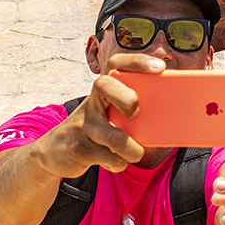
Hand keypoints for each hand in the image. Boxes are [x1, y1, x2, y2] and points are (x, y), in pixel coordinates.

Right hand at [31, 53, 159, 178]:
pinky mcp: (79, 148)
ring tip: (136, 152)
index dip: (137, 61)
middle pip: (104, 85)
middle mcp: (91, 102)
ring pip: (112, 135)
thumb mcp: (109, 113)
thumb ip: (129, 108)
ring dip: (131, 148)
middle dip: (126, 97)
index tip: (159, 67)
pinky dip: (119, 163)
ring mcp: (83, 125)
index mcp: (103, 90)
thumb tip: (169, 115)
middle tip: (136, 112)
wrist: (55, 151)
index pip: (116, 64)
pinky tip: (117, 161)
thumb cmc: (96, 128)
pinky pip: (108, 157)